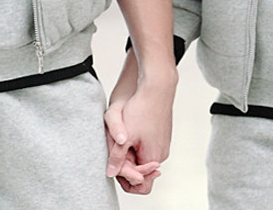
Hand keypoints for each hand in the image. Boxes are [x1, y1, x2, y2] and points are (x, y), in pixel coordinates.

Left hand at [104, 55, 175, 193]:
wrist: (157, 87)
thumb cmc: (142, 109)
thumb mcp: (124, 136)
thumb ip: (117, 157)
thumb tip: (110, 173)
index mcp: (153, 158)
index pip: (141, 185)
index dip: (125, 178)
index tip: (114, 164)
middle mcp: (161, 154)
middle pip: (140, 170)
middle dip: (126, 162)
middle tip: (115, 147)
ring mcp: (162, 143)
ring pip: (142, 156)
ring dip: (130, 150)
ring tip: (121, 136)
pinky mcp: (161, 134)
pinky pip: (146, 145)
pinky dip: (136, 142)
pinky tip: (128, 128)